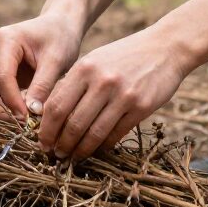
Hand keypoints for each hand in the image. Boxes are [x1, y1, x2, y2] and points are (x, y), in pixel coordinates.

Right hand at [0, 13, 83, 121]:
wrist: (59, 27)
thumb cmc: (60, 39)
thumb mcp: (57, 59)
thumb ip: (43, 84)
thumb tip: (31, 112)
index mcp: (5, 39)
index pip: (2, 77)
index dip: (12, 101)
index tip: (28, 119)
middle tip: (20, 126)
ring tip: (20, 123)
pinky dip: (0, 107)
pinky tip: (19, 116)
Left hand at [37, 23, 188, 161]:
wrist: (164, 48)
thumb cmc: (124, 56)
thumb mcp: (94, 60)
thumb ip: (74, 83)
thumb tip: (50, 114)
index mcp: (84, 68)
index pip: (56, 105)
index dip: (47, 129)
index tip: (43, 142)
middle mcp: (102, 81)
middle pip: (72, 123)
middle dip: (61, 144)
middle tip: (56, 155)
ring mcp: (123, 95)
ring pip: (94, 133)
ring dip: (80, 150)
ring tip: (73, 158)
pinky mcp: (141, 107)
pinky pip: (116, 134)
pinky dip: (103, 146)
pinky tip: (96, 150)